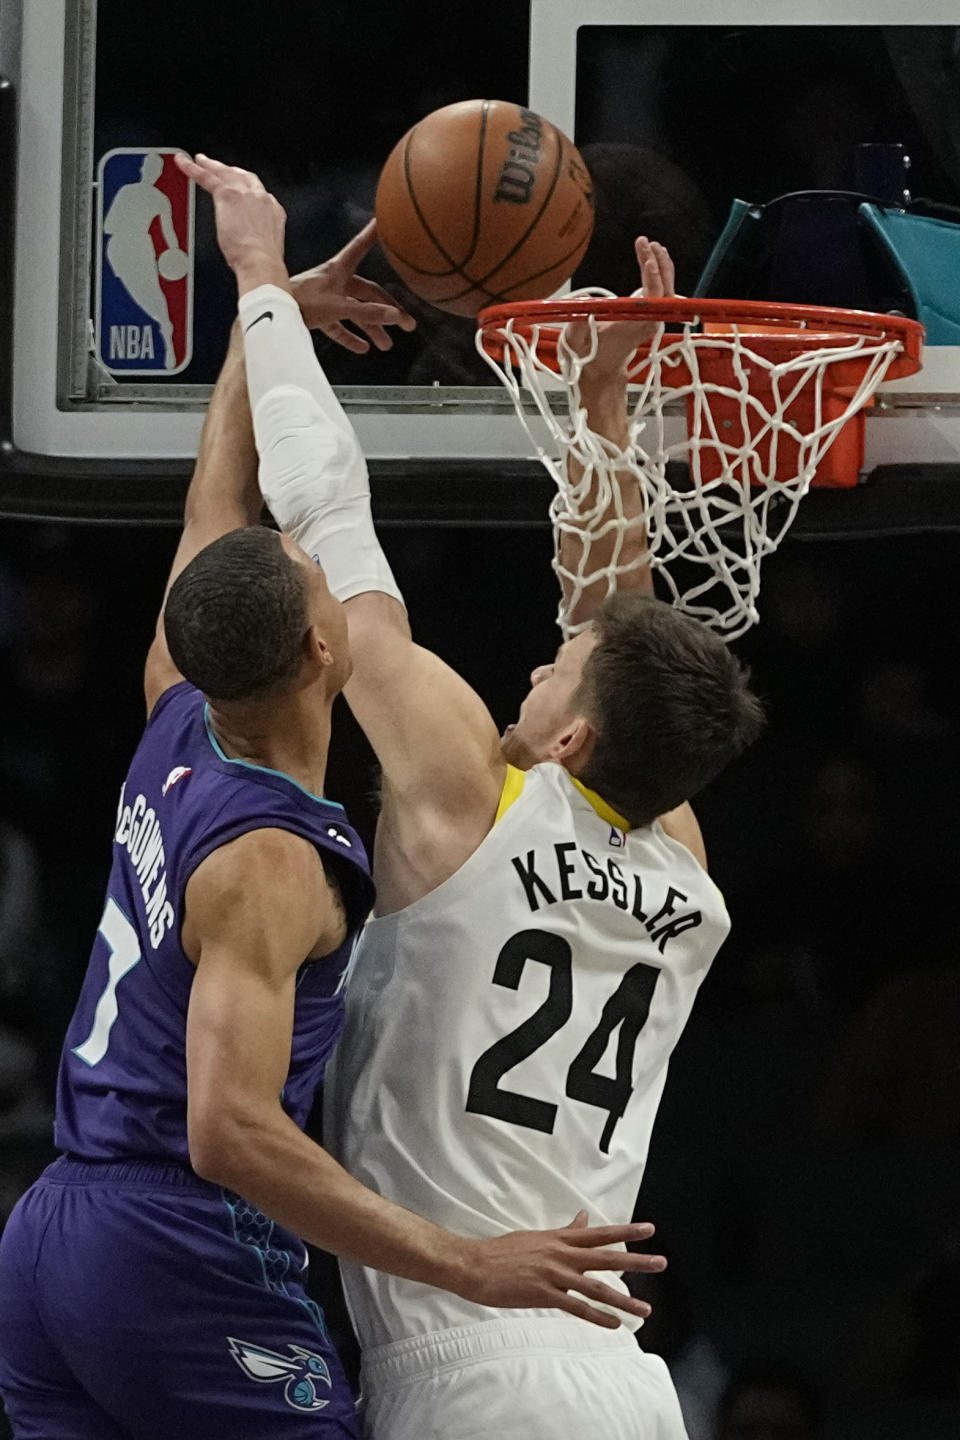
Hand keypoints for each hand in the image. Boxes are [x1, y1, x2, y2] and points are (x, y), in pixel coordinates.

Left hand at [174, 153, 286, 287]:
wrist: (260, 262)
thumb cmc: (262, 263)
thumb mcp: (265, 247)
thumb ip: (255, 237)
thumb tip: (246, 244)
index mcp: (272, 211)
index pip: (258, 194)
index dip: (247, 190)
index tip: (241, 191)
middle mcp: (260, 197)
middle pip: (242, 176)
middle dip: (230, 171)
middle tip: (218, 167)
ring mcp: (244, 193)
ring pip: (224, 173)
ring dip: (211, 165)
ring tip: (199, 161)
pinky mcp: (227, 194)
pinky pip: (206, 177)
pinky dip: (192, 169)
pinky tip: (183, 163)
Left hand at [290, 220, 416, 354]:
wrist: (271, 315)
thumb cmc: (300, 303)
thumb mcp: (338, 307)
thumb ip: (367, 312)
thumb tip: (395, 315)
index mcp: (338, 271)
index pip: (360, 247)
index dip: (372, 234)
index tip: (382, 220)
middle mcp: (335, 281)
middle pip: (368, 294)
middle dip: (387, 310)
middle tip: (406, 323)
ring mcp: (327, 298)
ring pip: (356, 312)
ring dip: (371, 328)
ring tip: (386, 345)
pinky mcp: (318, 315)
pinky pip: (339, 326)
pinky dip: (351, 336)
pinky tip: (362, 348)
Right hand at [455, 1212, 665, 1328]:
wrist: (474, 1264)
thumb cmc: (503, 1251)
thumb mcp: (537, 1236)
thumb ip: (564, 1231)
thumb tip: (583, 1218)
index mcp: (559, 1239)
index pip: (599, 1233)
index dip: (626, 1231)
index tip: (649, 1229)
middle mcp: (561, 1254)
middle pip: (606, 1257)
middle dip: (635, 1261)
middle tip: (661, 1263)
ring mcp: (554, 1275)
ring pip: (596, 1287)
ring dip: (623, 1299)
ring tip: (645, 1309)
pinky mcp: (543, 1295)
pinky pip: (576, 1308)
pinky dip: (596, 1317)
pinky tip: (613, 1325)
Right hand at [568, 236, 676, 381]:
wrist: (600, 374)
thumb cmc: (588, 358)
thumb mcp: (574, 345)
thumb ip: (577, 325)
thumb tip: (584, 300)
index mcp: (632, 327)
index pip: (652, 300)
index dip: (653, 278)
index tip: (648, 259)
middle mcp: (647, 323)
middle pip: (664, 291)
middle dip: (659, 264)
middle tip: (648, 243)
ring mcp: (651, 320)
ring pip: (666, 291)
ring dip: (662, 267)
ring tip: (653, 246)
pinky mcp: (649, 317)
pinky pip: (661, 294)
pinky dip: (659, 275)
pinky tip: (653, 260)